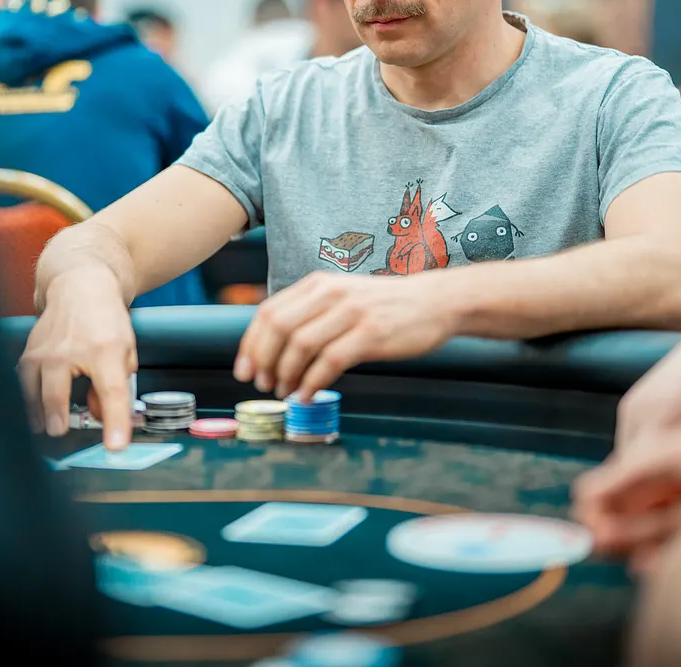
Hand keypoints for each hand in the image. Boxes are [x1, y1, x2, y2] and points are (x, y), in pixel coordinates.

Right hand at [17, 273, 137, 449]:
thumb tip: (100, 418)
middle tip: (60, 432)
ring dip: (36, 413)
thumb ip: (117, 387)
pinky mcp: (29, 352)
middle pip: (57, 393)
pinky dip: (25, 400)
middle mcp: (70, 350)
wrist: (81, 287)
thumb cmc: (106, 321)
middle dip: (56, 418)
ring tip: (43, 427)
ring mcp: (45, 351)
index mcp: (105, 349)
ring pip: (31, 390)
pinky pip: (22, 382)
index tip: (115, 446)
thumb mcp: (126, 352)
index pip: (112, 391)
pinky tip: (29, 412)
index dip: (115, 422)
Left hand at [233, 271, 458, 399]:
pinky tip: (308, 395)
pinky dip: (313, 383)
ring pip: (301, 346)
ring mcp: (351, 313)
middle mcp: (330, 294)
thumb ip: (311, 314)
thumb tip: (273, 349)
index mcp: (318, 284)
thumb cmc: (385, 306)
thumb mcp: (342, 297)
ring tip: (286, 392)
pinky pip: (330, 362)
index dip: (251, 345)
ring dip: (287, 375)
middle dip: (264, 362)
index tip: (245, 370)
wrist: (435, 302)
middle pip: (279, 329)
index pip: (269, 312)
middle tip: (263, 385)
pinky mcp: (371, 334)